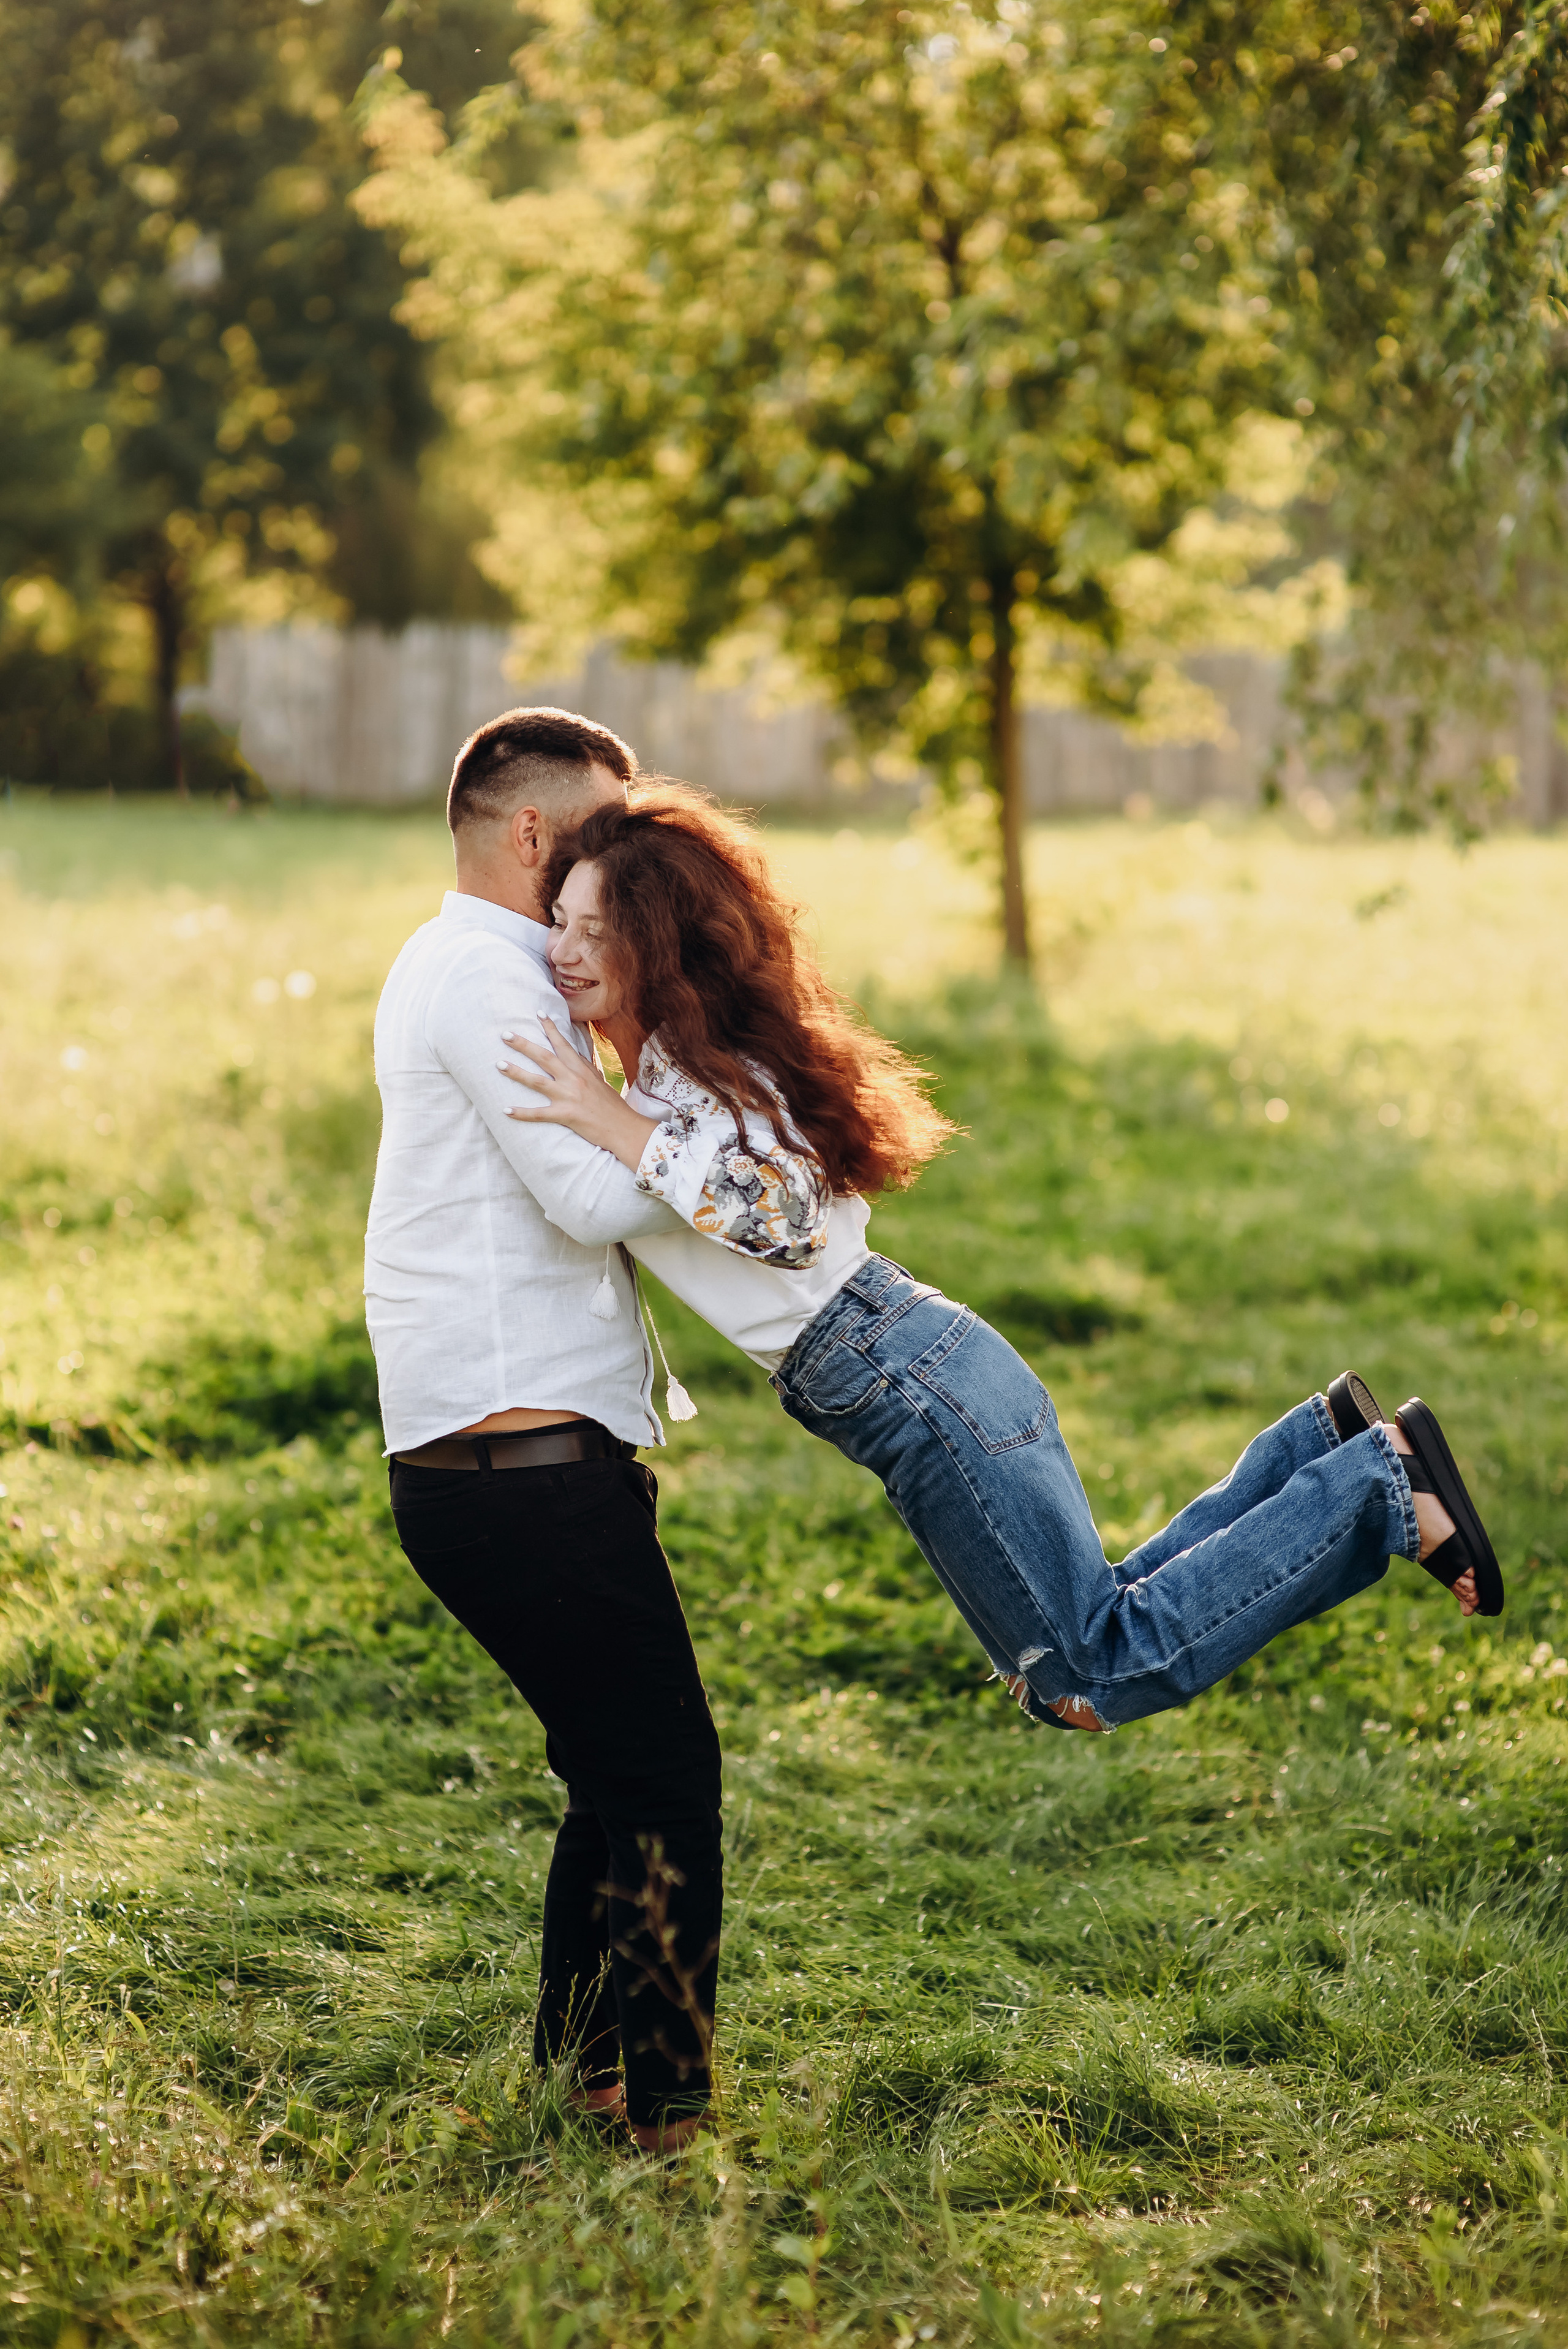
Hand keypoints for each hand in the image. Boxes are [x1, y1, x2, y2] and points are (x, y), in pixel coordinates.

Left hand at [499, 1016, 660, 1170]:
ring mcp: (569, 1096)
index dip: (550, 1028)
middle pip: (544, 1056)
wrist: (624, 1128)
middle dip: (523, 1044)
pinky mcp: (566, 1115)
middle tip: (505, 1034)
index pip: (563, 1044)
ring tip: (499, 1064)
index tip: (538, 1013)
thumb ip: (583, 1067)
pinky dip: (521, 1112)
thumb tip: (573, 1054)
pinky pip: (539, 1114)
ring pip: (536, 1081)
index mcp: (582, 1069)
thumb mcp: (599, 1081)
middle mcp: (573, 1078)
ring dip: (516, 1072)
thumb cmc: (612, 1106)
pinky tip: (506, 1110)